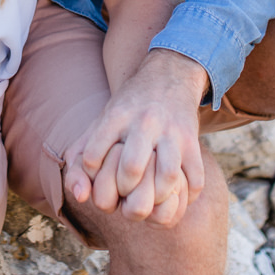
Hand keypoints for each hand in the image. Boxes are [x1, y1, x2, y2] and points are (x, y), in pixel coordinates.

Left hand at [62, 50, 207, 226]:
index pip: (94, 157)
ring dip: (157, 196)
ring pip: (167, 176)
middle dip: (124, 190)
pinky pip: (195, 179)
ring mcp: (171, 132)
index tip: (98, 174)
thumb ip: (80, 155)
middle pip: (131, 168)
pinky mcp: (192, 142)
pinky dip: (185, 197)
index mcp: (115, 116)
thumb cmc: (127, 109)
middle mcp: (144, 122)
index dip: (92, 174)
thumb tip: (79, 197)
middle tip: (125, 193)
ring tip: (149, 198)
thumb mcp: (100, 120)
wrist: (169, 76)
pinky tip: (173, 197)